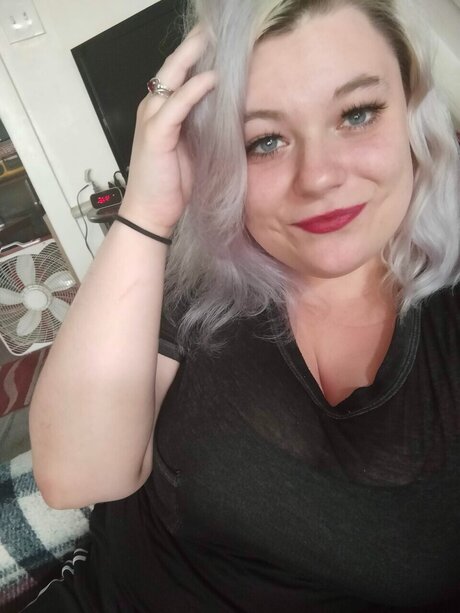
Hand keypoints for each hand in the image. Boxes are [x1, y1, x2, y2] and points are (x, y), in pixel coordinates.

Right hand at [120, 28, 215, 235]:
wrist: (150, 213)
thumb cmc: (171, 186)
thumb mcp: (193, 151)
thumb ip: (204, 128)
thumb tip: (227, 111)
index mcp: (162, 113)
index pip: (178, 76)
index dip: (195, 56)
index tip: (217, 40)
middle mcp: (153, 110)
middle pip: (172, 68)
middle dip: (193, 46)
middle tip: (214, 28)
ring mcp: (152, 120)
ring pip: (171, 79)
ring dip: (192, 57)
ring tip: (212, 39)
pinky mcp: (155, 134)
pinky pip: (176, 105)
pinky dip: (193, 90)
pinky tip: (211, 78)